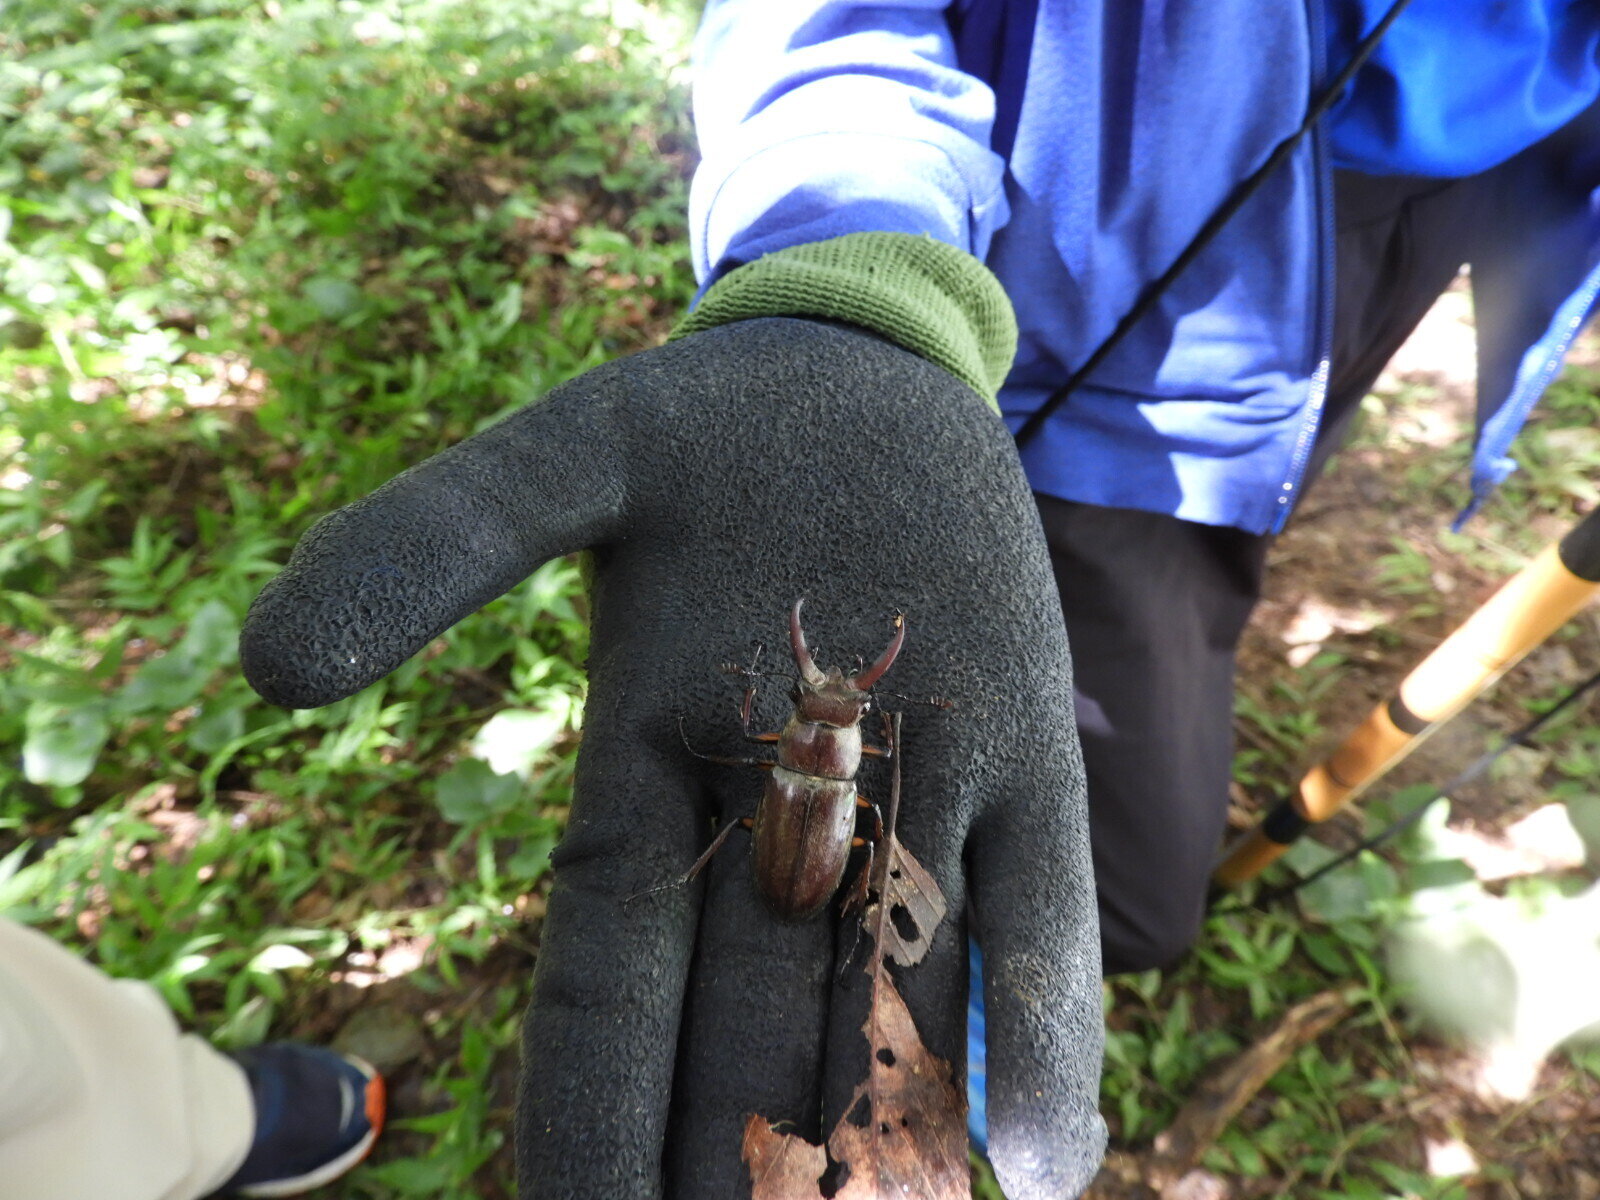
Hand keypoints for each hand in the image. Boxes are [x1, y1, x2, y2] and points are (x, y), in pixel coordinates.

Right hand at [241, 317, 1105, 1197]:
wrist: (865, 370)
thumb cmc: (704, 419)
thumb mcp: (564, 458)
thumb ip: (430, 540)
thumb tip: (267, 663)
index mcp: (648, 777)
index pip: (602, 990)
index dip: (589, 1121)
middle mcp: (777, 821)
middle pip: (748, 1029)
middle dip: (742, 1162)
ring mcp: (912, 796)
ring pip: (888, 1001)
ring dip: (886, 1137)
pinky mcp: (1026, 757)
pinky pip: (1038, 912)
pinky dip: (1040, 1027)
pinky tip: (1042, 1156)